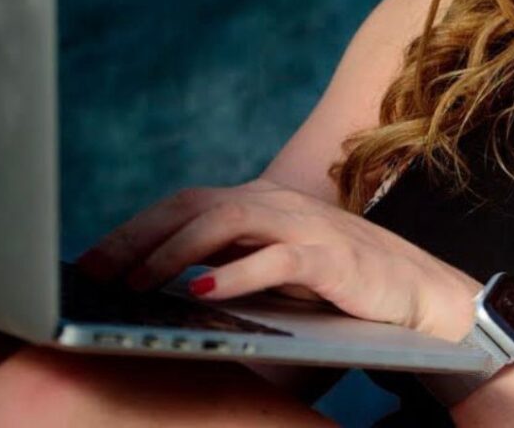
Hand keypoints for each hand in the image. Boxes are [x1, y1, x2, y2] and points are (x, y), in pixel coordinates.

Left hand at [76, 177, 480, 341]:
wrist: (423, 297)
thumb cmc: (342, 293)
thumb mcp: (276, 281)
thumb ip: (232, 281)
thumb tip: (166, 310)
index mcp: (260, 204)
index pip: (184, 204)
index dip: (133, 229)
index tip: (90, 263)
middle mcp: (277, 203)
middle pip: (194, 204)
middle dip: (139, 236)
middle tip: (95, 273)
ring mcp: (304, 225)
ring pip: (227, 220)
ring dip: (177, 250)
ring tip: (138, 282)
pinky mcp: (330, 256)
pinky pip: (276, 258)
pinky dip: (236, 273)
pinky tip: (201, 291)